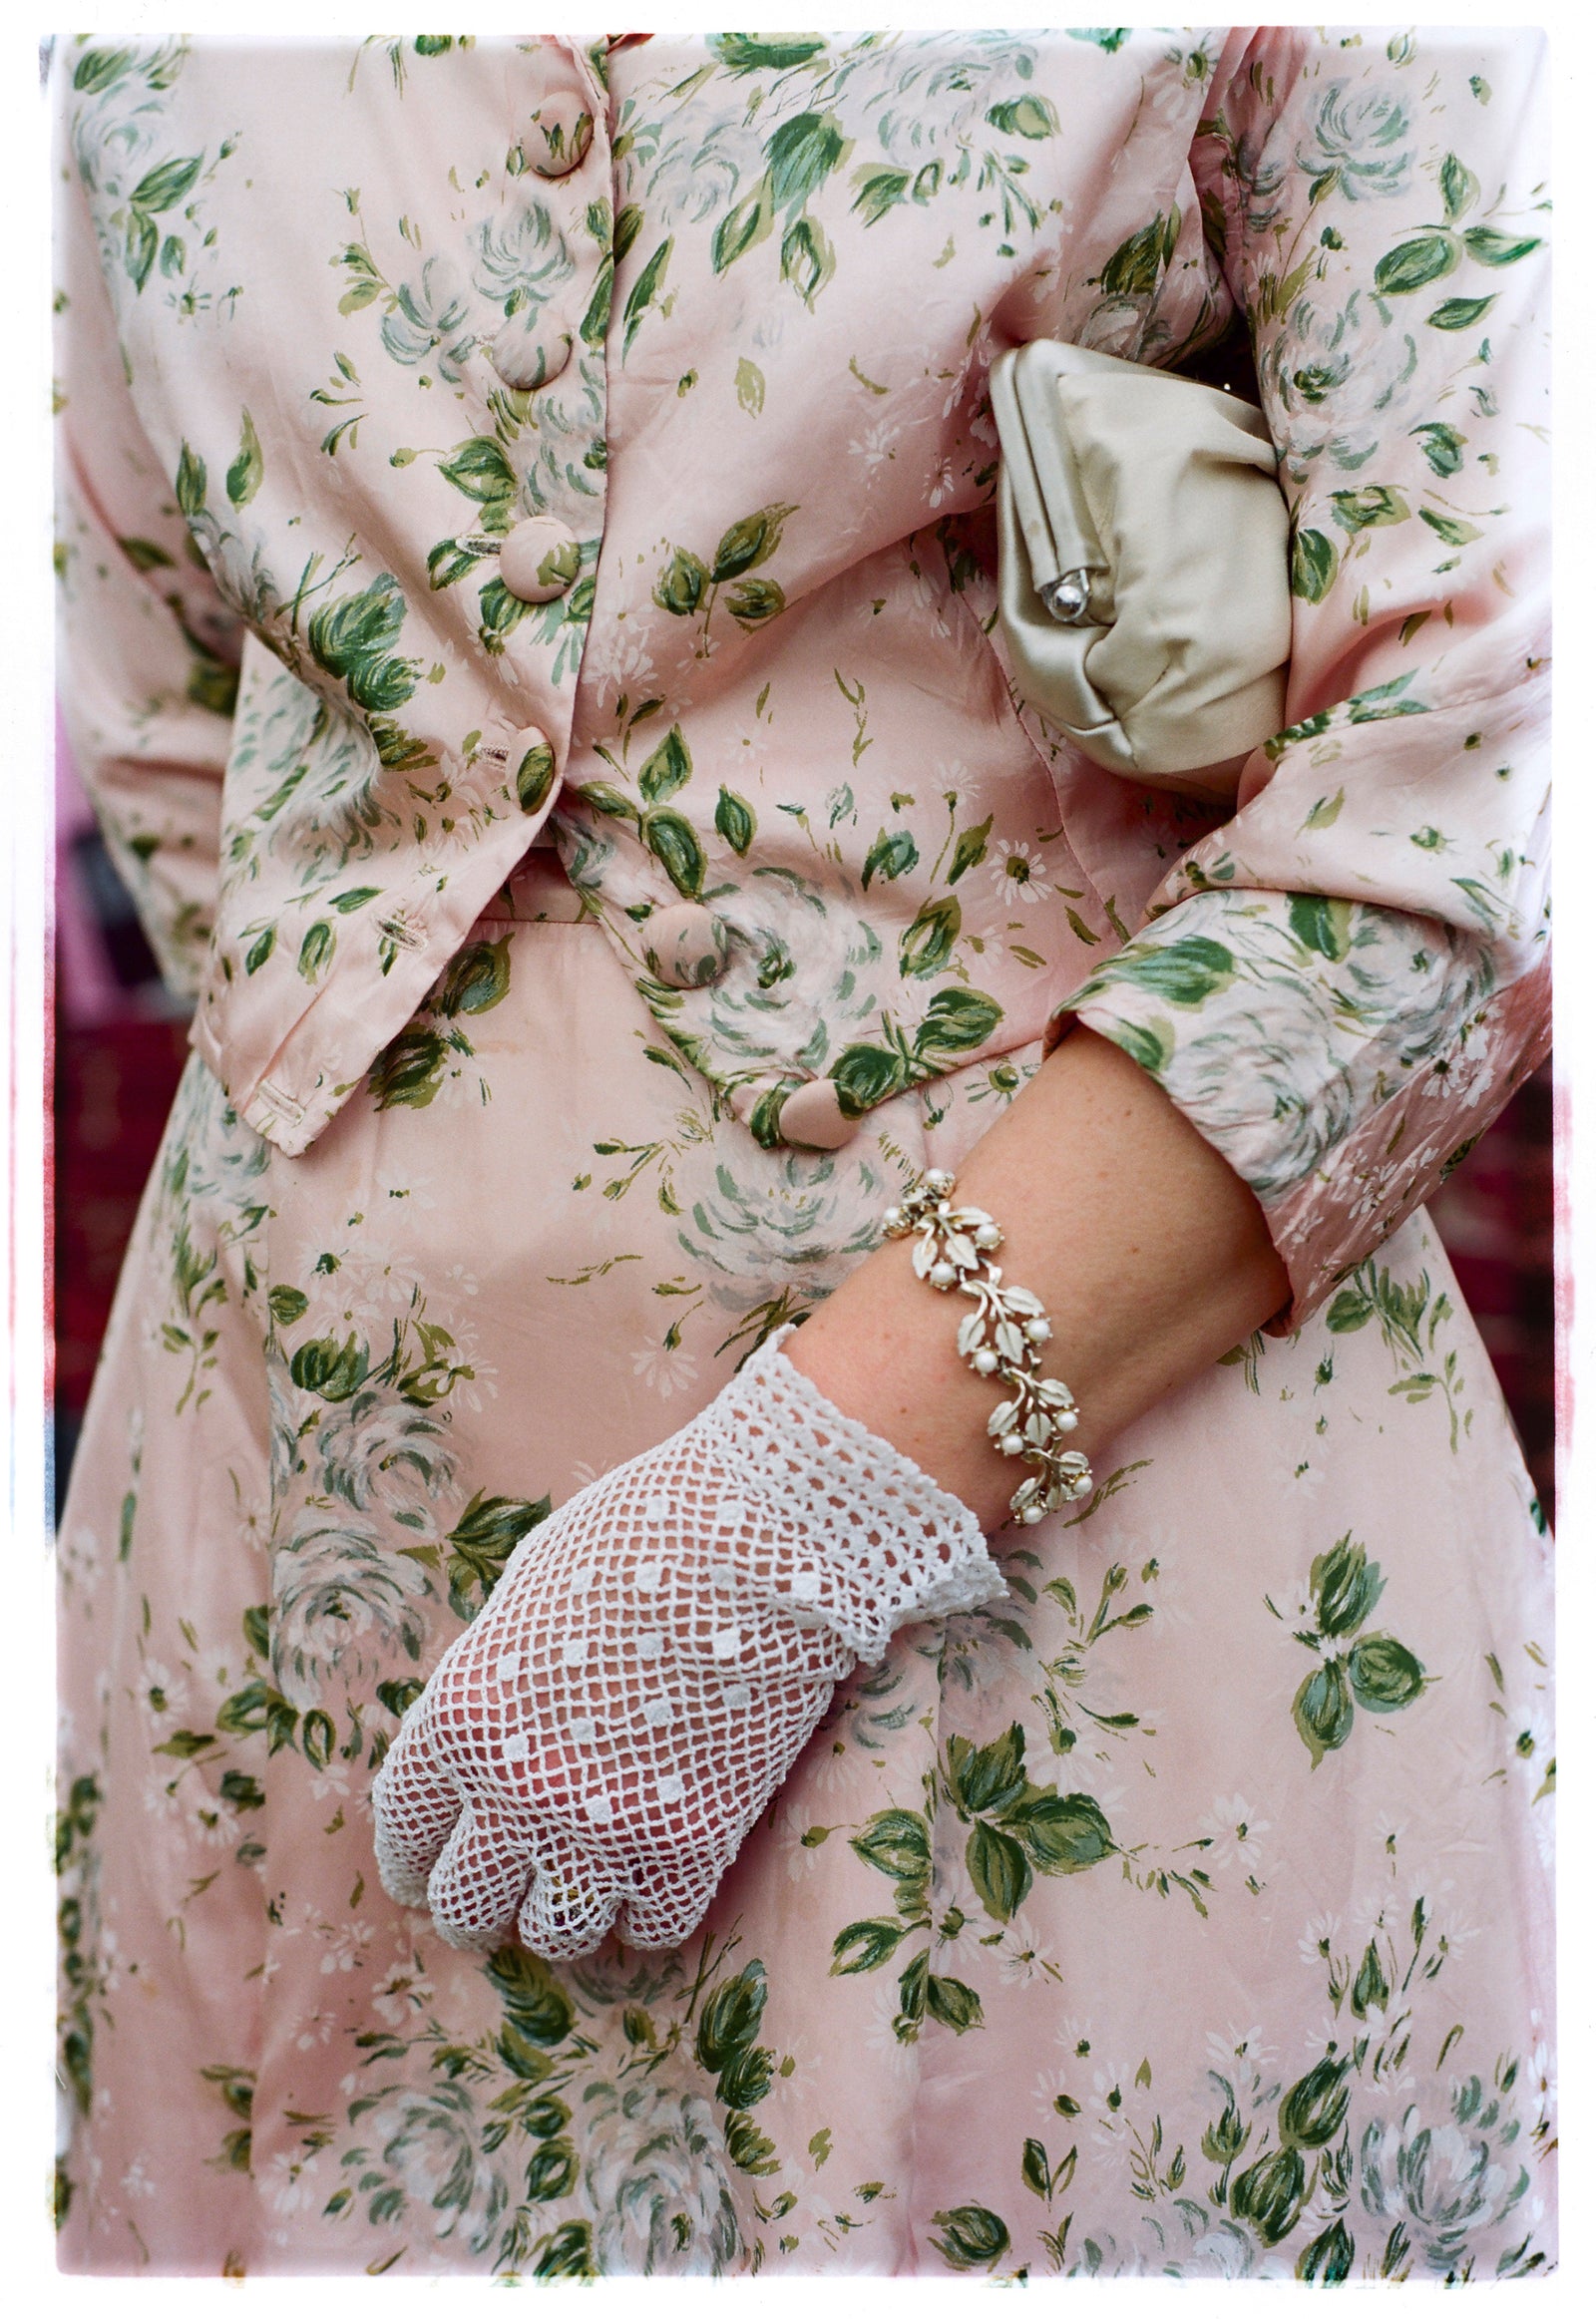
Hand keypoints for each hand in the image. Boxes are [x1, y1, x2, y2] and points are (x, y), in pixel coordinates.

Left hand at [370, 1332, 1003, 1957]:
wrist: (762, 1539)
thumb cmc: (644, 1538)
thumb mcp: (529, 1595)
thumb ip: (495, 1682)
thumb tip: (485, 1738)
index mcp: (463, 1713)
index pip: (405, 1827)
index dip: (413, 1859)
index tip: (425, 1873)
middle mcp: (517, 1784)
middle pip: (465, 1904)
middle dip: (477, 1907)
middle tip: (503, 1899)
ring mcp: (605, 1822)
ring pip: (554, 1934)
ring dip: (564, 1914)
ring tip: (584, 1887)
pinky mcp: (692, 1842)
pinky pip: (650, 1929)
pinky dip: (649, 1912)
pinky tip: (658, 1875)